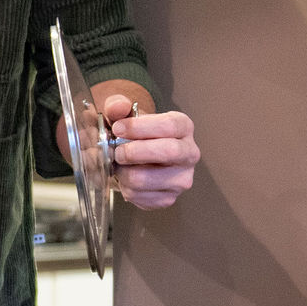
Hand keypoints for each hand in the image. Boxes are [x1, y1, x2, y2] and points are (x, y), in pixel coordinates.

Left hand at [97, 91, 198, 209]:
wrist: (136, 157)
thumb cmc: (133, 133)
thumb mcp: (125, 114)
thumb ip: (118, 106)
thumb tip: (119, 106)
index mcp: (183, 127)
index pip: (169, 126)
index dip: (139, 127)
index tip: (117, 128)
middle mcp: (189, 153)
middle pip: (168, 152)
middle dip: (134, 152)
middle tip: (117, 151)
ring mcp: (182, 179)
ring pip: (146, 179)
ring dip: (123, 172)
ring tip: (119, 165)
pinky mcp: (169, 199)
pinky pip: (139, 196)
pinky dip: (124, 188)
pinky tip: (126, 178)